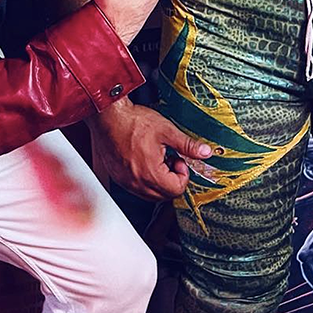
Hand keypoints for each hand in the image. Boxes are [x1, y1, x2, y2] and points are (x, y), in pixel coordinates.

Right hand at [90, 99, 211, 199]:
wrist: (107, 116)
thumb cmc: (132, 121)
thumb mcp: (166, 130)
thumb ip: (187, 145)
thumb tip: (204, 152)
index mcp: (150, 173)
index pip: (176, 190)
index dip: (183, 175)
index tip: (179, 160)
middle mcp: (136, 182)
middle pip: (164, 195)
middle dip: (172, 179)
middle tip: (169, 158)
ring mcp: (125, 182)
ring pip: (150, 194)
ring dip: (158, 181)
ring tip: (156, 158)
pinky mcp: (118, 178)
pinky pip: (136, 188)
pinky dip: (145, 179)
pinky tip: (144, 160)